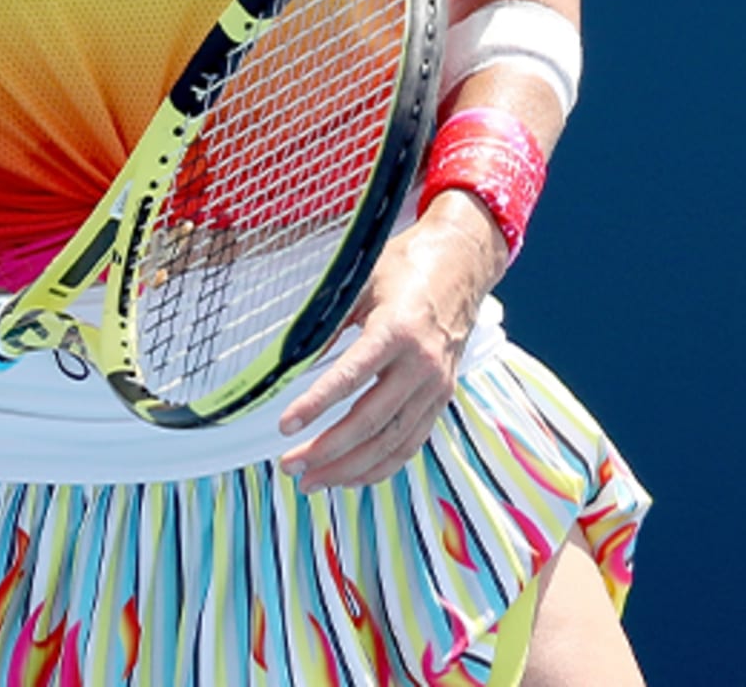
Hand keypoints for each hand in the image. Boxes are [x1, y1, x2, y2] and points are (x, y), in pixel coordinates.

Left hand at [277, 194, 504, 489]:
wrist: (460, 264)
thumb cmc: (406, 267)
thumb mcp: (361, 283)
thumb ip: (331, 324)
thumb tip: (294, 360)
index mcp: (397, 331)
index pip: (350, 378)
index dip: (315, 405)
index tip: (285, 425)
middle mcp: (420, 365)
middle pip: (369, 422)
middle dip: (326, 450)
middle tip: (289, 464)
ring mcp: (435, 386)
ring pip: (390, 442)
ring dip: (349, 468)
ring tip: (311, 480)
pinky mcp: (442, 398)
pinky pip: (410, 443)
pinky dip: (381, 466)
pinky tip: (352, 476)